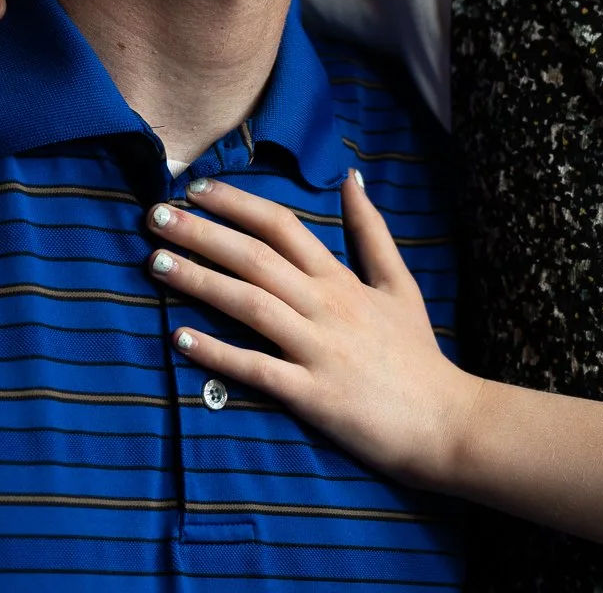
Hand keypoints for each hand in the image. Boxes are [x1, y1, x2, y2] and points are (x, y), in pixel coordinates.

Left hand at [146, 172, 483, 487]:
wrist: (447, 424)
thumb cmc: (418, 356)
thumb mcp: (401, 285)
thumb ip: (372, 232)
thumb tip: (353, 178)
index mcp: (341, 280)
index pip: (282, 226)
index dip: (237, 203)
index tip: (196, 188)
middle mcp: (326, 306)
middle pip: (255, 258)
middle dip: (201, 233)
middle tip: (155, 215)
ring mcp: (319, 349)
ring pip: (249, 304)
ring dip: (198, 281)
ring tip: (155, 263)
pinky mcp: (313, 394)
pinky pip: (258, 369)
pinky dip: (218, 353)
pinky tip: (180, 340)